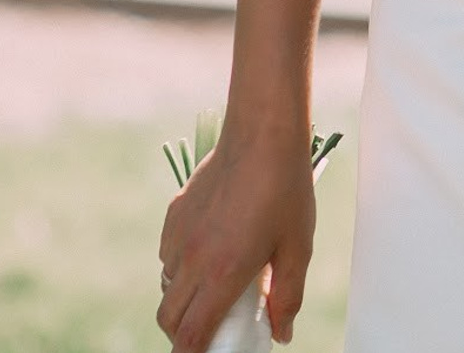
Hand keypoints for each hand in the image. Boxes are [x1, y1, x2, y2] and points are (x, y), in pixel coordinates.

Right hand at [157, 115, 314, 349]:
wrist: (262, 132)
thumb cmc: (285, 188)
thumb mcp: (297, 248)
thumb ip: (288, 297)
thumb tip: (280, 334)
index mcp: (222, 274)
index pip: (190, 337)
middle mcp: (193, 259)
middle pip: (169, 319)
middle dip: (184, 334)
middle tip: (214, 326)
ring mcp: (180, 234)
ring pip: (166, 285)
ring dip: (182, 298)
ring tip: (214, 286)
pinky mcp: (175, 212)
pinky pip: (167, 254)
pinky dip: (179, 266)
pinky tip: (208, 250)